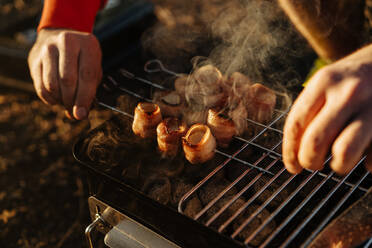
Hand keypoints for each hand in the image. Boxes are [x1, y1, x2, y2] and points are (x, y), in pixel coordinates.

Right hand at [28, 28, 101, 119]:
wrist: (60, 34)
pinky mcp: (34, 58)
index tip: (82, 114)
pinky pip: (40, 86)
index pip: (87, 75)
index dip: (84, 98)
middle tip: (74, 111)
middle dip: (71, 101)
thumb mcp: (93, 67)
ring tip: (66, 101)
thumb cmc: (82, 57)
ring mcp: (48, 48)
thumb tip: (79, 114)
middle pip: (68, 80)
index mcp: (88, 44)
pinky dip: (49, 98)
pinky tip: (56, 98)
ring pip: (52, 84)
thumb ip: (90, 89)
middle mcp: (67, 42)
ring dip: (60, 100)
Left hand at [283, 44, 371, 174]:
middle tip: (313, 164)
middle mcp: (348, 92)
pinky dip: (369, 163)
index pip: (296, 123)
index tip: (292, 166)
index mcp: (324, 81)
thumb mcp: (326, 82)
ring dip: (339, 165)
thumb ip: (310, 111)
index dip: (290, 151)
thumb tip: (296, 151)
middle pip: (315, 141)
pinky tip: (366, 154)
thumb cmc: (352, 78)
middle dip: (309, 161)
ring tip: (339, 162)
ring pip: (344, 152)